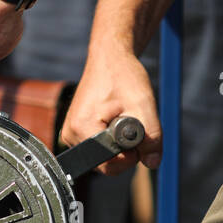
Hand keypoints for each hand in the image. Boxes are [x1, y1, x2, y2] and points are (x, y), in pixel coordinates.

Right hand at [60, 47, 160, 174]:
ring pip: (103, 158)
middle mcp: (70, 135)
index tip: (138, 134)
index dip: (130, 156)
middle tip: (130, 120)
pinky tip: (113, 119)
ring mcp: (70, 135)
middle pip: (105, 164)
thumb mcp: (144, 105)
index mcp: (82, 128)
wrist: (109, 58)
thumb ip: (151, 137)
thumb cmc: (123, 75)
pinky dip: (111, 140)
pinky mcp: (74, 134)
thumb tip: (152, 163)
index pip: (109, 164)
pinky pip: (98, 150)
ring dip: (118, 144)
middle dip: (124, 150)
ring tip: (120, 116)